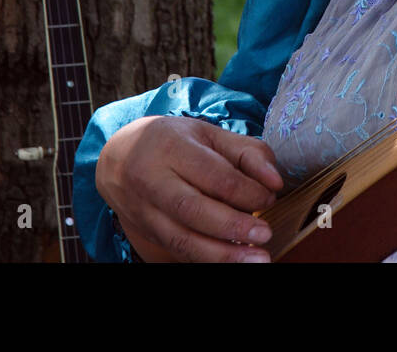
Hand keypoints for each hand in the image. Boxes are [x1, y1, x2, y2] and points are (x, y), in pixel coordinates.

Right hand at [95, 115, 283, 261]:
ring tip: (256, 259)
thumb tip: (276, 182)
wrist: (120, 158)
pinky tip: (232, 261)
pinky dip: (206, 258)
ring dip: (221, 254)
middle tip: (265, 234)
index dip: (246, 190)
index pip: (213, 175)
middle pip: (193, 209)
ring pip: (181, 238)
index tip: (270, 197)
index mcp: (171, 147)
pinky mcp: (145, 232)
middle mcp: (151, 180)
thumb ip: (248, 153)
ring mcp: (144, 210)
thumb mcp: (210, 135)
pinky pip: (177, 250)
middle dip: (232, 226)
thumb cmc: (176, 143)